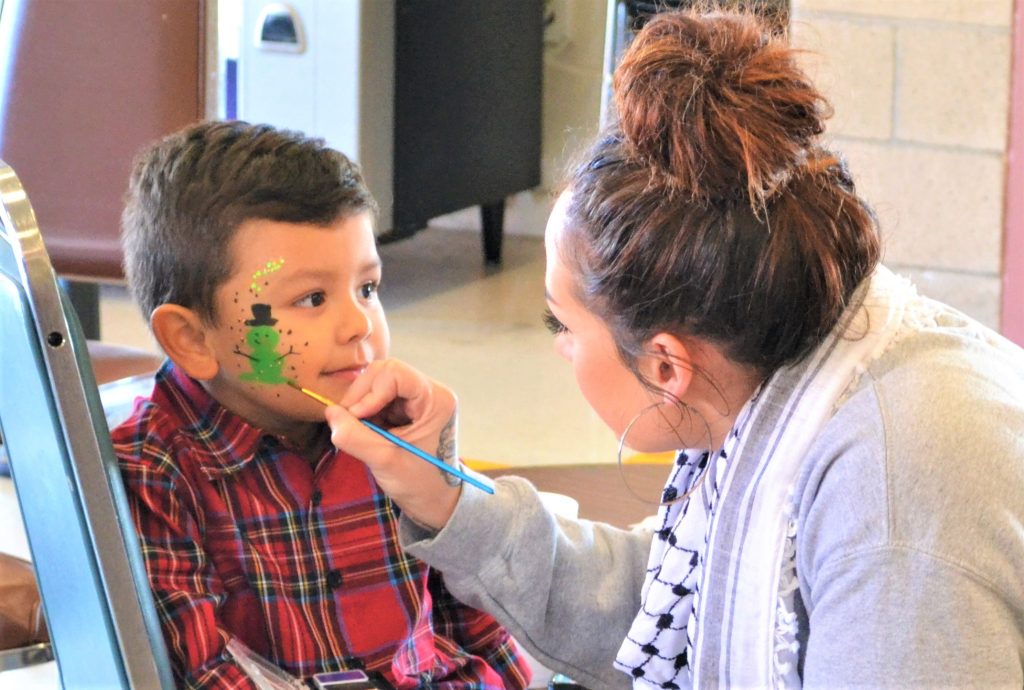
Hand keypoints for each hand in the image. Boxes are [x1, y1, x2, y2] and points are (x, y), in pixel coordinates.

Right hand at [325, 359, 460, 528]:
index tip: (356, 417)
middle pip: (384, 373)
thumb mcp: (385, 462)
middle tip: (349, 423)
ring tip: (362, 432)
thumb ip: (356, 437)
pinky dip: (365, 412)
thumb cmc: (420, 483)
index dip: (370, 391)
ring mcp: (416, 399)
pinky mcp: (404, 408)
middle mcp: (428, 392)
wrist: (435, 501)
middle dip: (361, 396)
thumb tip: (330, 413)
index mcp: (435, 400)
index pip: (395, 373)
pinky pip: (376, 397)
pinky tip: (369, 433)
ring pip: (377, 384)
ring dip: (361, 406)